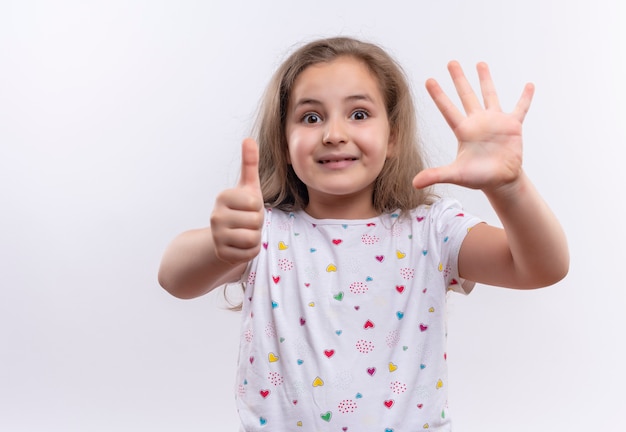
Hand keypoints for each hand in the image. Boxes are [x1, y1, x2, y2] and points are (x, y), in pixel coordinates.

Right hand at [210, 138, 263, 264]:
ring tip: (245, 232)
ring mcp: (217, 236)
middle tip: (247, 221)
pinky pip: (250, 253)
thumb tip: (249, 138)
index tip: (248, 207)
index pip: (255, 204)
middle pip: (255, 221)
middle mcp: (215, 216)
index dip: (258, 207)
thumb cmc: (243, 207)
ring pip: (252, 238)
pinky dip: (251, 250)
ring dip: (255, 237)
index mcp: (223, 197)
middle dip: (257, 223)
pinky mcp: (222, 254)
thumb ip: (250, 163)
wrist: (228, 234)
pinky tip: (242, 244)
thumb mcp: (248, 186)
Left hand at [412, 61, 534, 193]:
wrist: (500, 181)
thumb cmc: (478, 177)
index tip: (429, 80)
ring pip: (490, 95)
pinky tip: (529, 85)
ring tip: (480, 63)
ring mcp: (495, 122)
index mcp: (464, 131)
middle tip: (451, 62)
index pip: (448, 109)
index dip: (439, 95)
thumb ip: (436, 175)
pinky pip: (520, 108)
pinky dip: (525, 97)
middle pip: (467, 96)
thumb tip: (414, 183)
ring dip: (486, 80)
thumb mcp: (456, 175)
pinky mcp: (513, 126)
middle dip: (459, 79)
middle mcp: (478, 122)